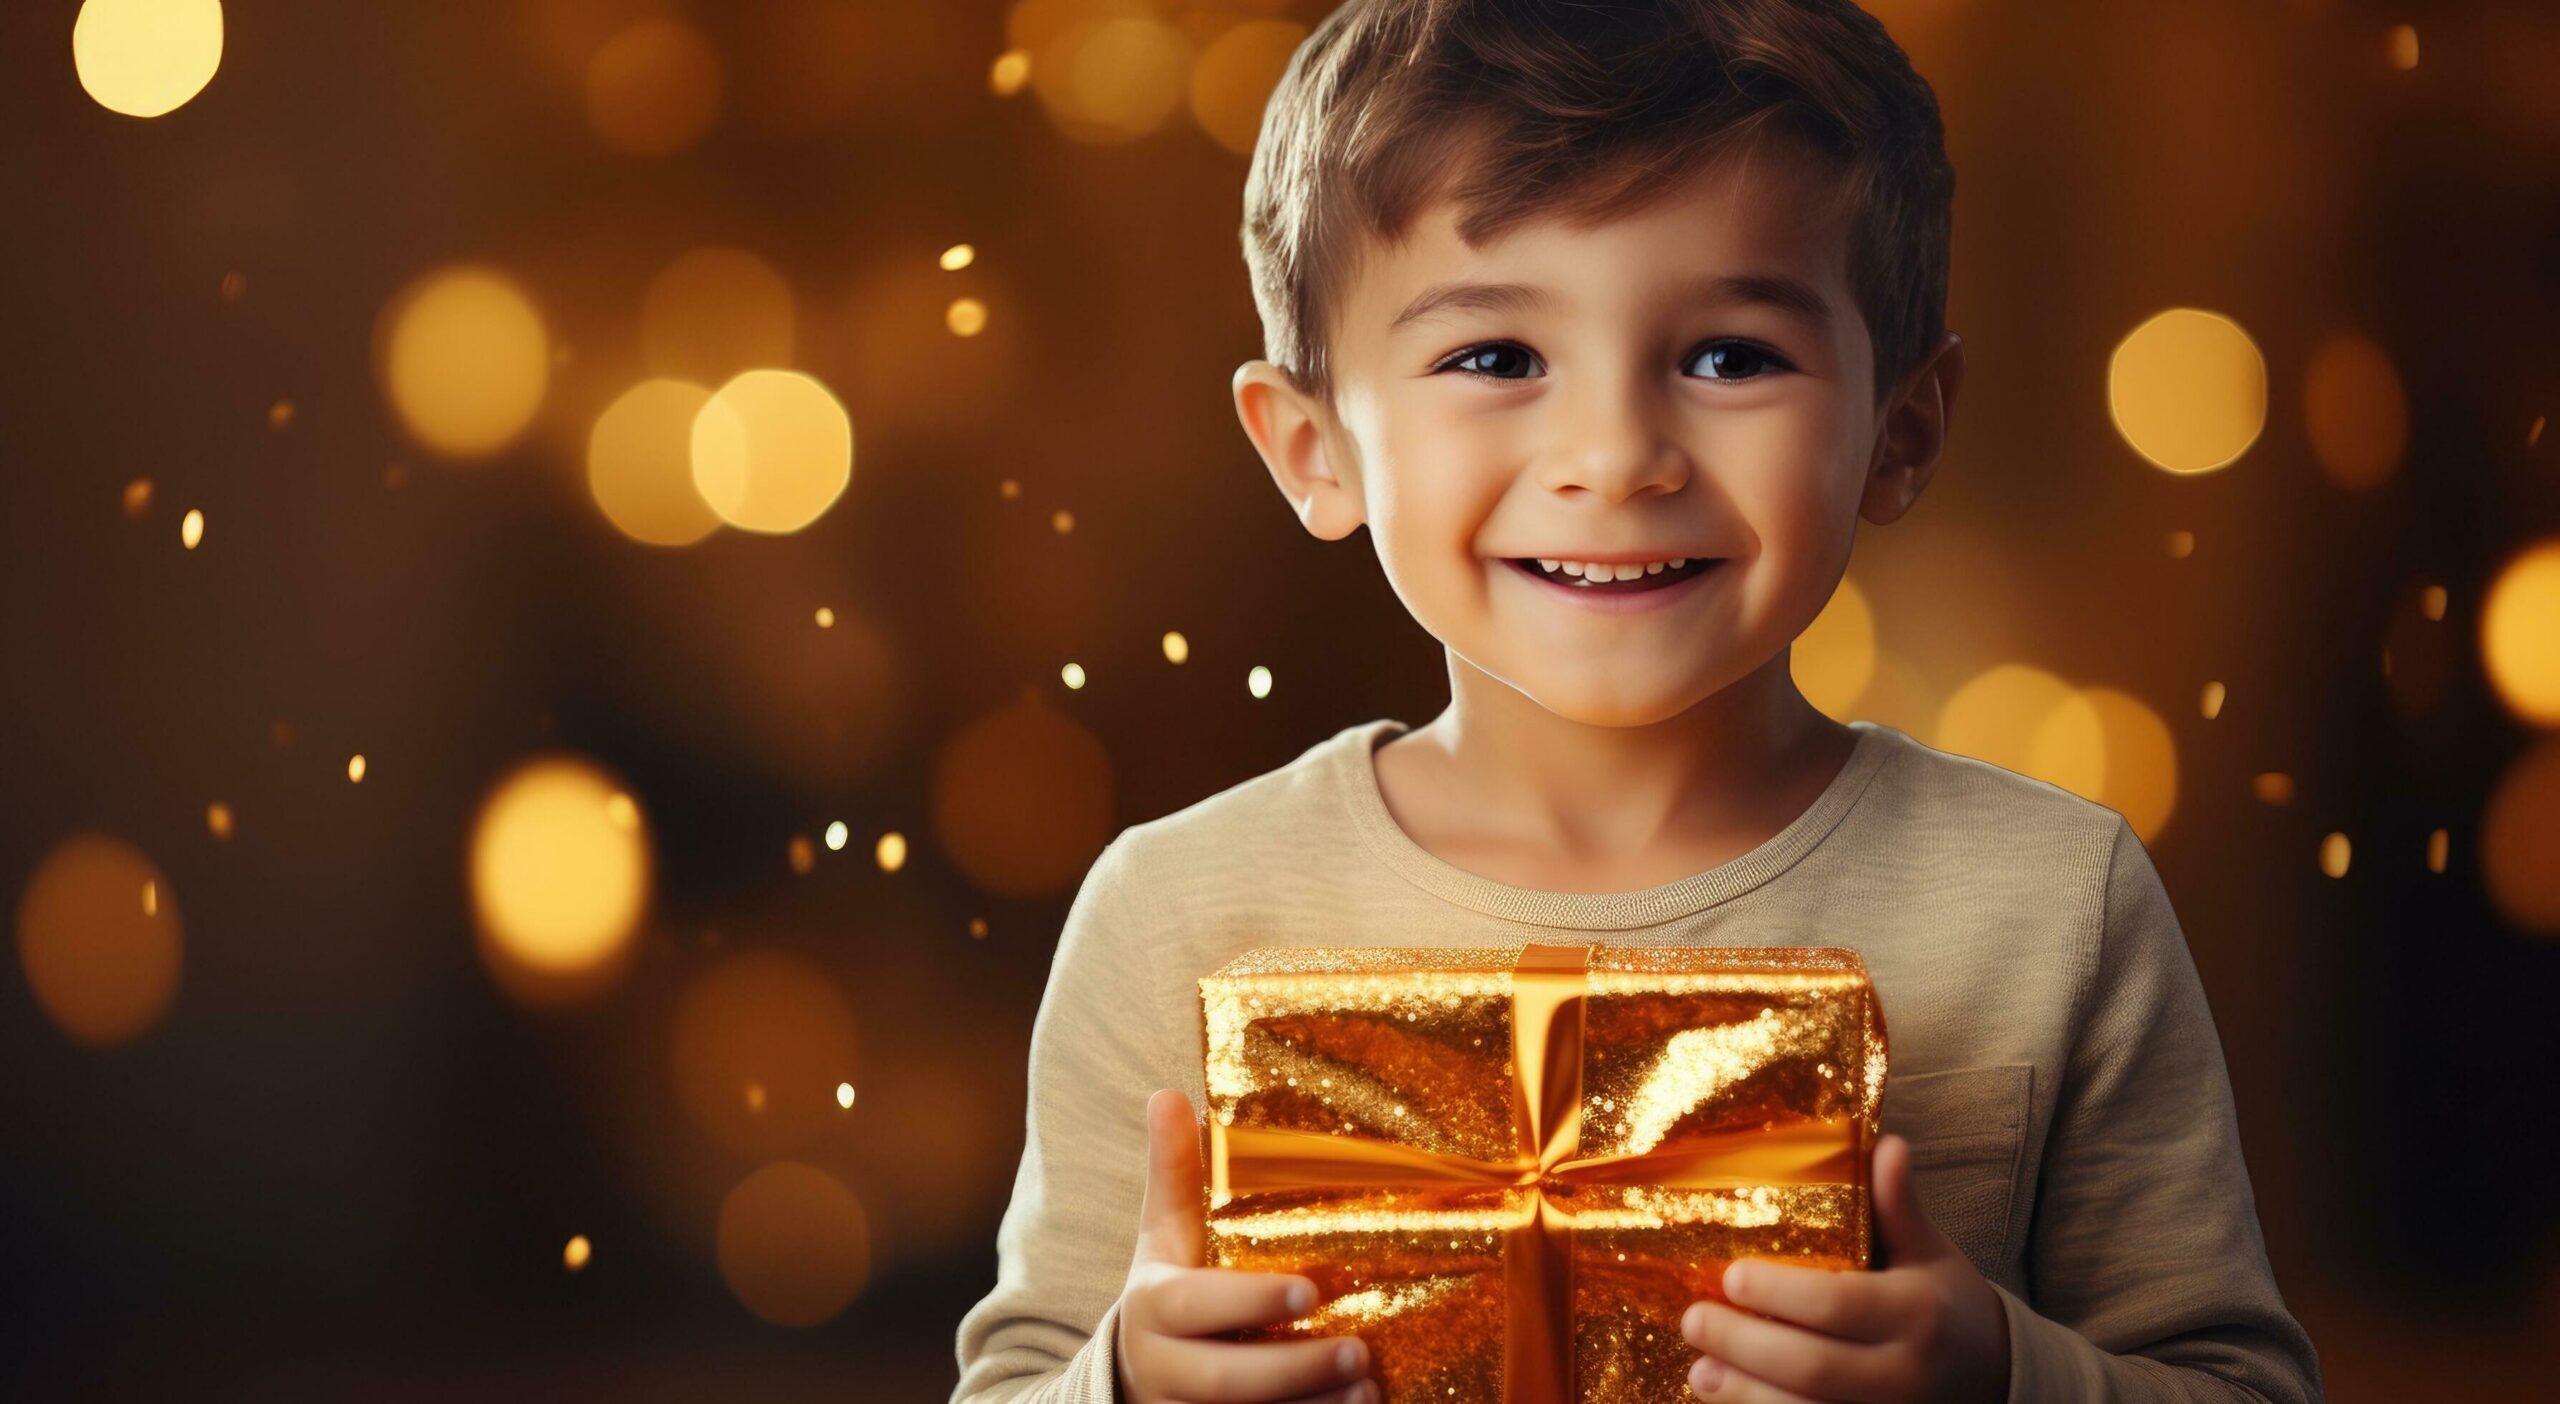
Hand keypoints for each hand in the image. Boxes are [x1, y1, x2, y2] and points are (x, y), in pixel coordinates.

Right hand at [1116, 1088, 1379, 1403]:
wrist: (1133, 1382)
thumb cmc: (1168, 1295)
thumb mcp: (1164, 1238)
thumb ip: (1174, 1174)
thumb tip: (1168, 1093)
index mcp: (1153, 1308)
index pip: (1196, 1307)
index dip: (1251, 1301)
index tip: (1310, 1291)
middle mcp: (1162, 1371)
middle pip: (1224, 1380)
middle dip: (1294, 1369)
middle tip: (1360, 1352)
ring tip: (1370, 1388)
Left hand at [1680, 1133, 2009, 1402]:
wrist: (1996, 1378)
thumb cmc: (1946, 1305)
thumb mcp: (1931, 1252)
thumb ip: (1899, 1206)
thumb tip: (1887, 1144)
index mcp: (1917, 1313)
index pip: (1839, 1305)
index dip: (1779, 1295)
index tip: (1730, 1277)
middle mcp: (1906, 1373)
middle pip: (1814, 1368)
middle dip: (1746, 1346)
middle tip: (1693, 1319)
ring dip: (1747, 1396)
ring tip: (1700, 1370)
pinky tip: (1729, 1400)